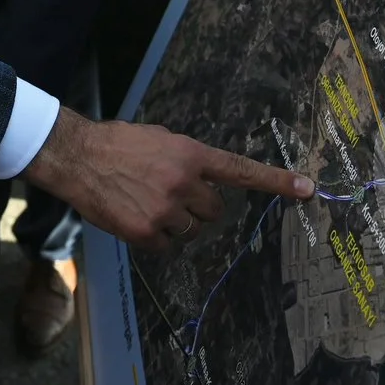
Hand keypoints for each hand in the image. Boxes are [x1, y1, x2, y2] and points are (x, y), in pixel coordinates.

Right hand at [23, 109, 312, 251]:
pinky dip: (155, 237)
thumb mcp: (159, 139)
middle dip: (198, 206)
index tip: (307, 188)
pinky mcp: (144, 232)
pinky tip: (135, 216)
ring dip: (176, 222)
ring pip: (191, 229)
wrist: (77, 156)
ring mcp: (165, 210)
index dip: (275, 181)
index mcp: (190, 155)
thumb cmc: (117, 143)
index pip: (240, 170)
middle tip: (171, 195)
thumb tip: (204, 178)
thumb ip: (187, 158)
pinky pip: (166, 245)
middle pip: (214, 210)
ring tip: (146, 202)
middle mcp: (183, 183)